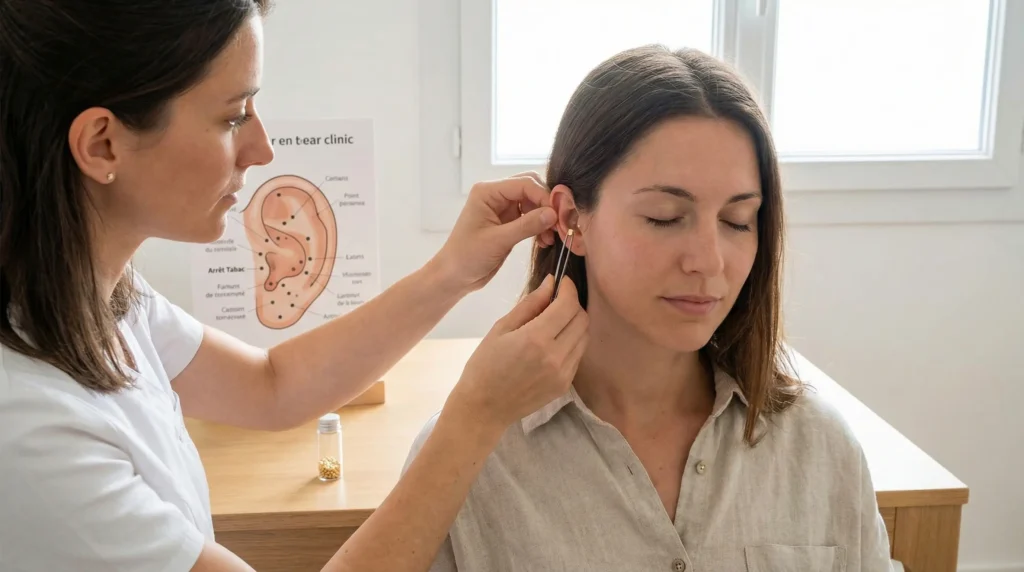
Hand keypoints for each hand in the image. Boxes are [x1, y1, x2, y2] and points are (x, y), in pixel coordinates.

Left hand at [432, 172, 557, 293]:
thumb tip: (553, 214)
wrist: (454, 277)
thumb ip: (526, 226)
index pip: (524, 184)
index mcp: (488, 192)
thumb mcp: (498, 241)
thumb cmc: (467, 257)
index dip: (544, 197)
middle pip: (531, 188)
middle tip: (560, 224)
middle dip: (547, 205)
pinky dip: (540, 227)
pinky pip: (531, 217)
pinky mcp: (508, 222)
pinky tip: (544, 241)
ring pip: (534, 203)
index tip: (559, 215)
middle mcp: (496, 195)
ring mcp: (503, 208)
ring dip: (546, 218)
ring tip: (552, 237)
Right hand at [444, 274, 588, 435]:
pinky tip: (554, 342)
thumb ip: (530, 304)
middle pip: (582, 319)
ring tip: (556, 321)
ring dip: (575, 323)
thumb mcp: (501, 328)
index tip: (563, 282)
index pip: (568, 305)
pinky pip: (578, 355)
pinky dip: (572, 342)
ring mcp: (563, 373)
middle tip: (558, 300)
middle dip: (573, 304)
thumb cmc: (485, 365)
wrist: (484, 408)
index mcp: (536, 339)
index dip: (569, 289)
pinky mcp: (565, 385)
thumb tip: (551, 283)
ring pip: (584, 337)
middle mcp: (555, 356)